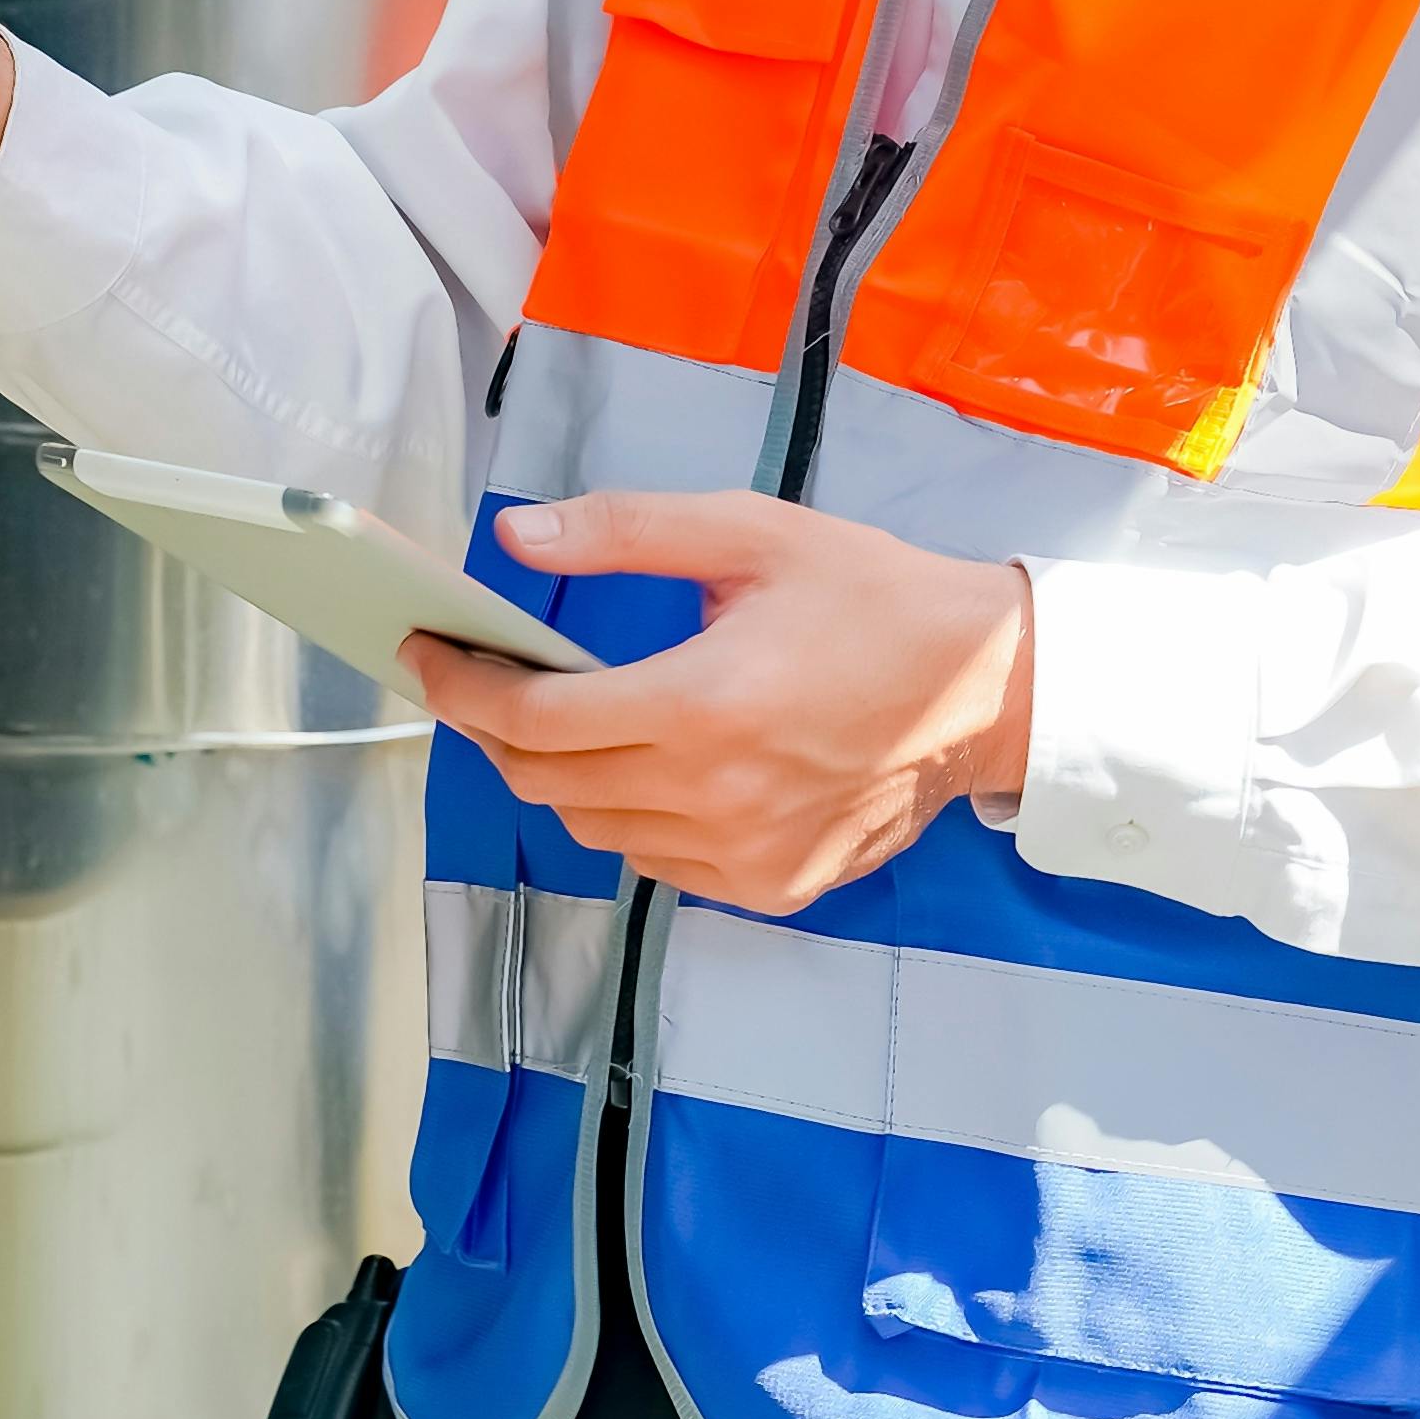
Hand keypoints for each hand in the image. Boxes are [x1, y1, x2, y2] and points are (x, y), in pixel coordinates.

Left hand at [407, 492, 1035, 916]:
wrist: (990, 690)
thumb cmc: (873, 598)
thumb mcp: (752, 533)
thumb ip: (628, 532)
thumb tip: (518, 539)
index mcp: (702, 703)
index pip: (531, 719)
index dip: (461, 687)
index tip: (428, 652)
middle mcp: (714, 795)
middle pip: (545, 782)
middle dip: (498, 730)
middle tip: (490, 680)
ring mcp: (742, 855)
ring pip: (595, 828)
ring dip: (566, 774)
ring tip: (578, 717)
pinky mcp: (770, 887)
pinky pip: (657, 860)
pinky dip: (633, 814)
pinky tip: (659, 764)